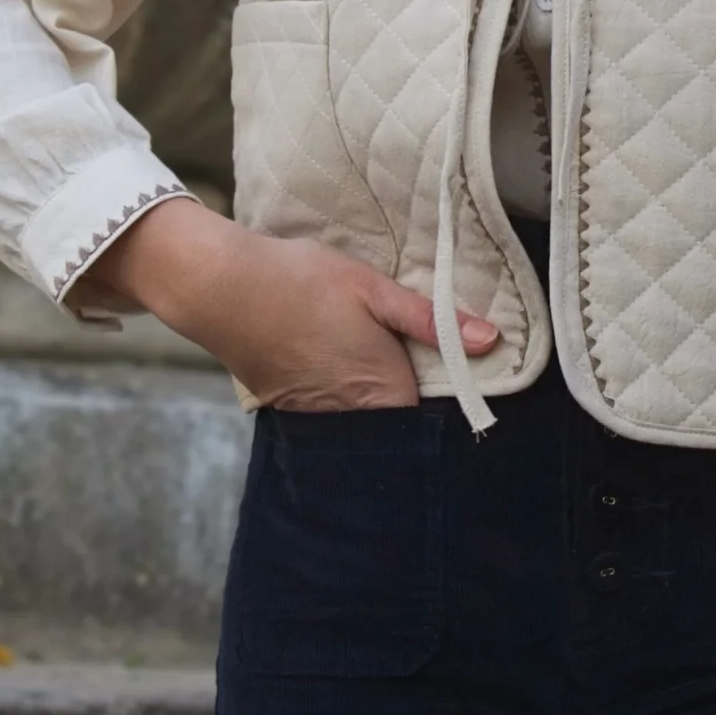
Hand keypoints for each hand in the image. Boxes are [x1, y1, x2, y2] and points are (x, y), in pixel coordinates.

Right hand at [68, 193, 499, 409]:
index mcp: (382, 392)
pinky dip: (342, 412)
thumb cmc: (304, 281)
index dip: (446, 411)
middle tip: (422, 386)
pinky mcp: (289, 414)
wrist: (224, 288)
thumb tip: (491, 341)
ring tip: (382, 384)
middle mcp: (351, 419)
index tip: (462, 398)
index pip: (429, 425)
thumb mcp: (374, 289)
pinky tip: (342, 381)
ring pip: (362, 432)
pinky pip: (330, 424)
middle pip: (395, 433)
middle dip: (412, 423)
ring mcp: (316, 421)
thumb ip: (431, 321)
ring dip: (376, 418)